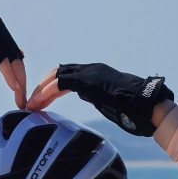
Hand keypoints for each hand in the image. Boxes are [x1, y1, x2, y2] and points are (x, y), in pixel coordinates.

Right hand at [0, 3, 26, 108]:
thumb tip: (19, 56)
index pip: (14, 52)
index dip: (20, 73)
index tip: (21, 91)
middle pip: (15, 55)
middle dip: (21, 79)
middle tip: (23, 99)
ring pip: (11, 57)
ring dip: (18, 79)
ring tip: (20, 96)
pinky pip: (1, 58)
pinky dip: (8, 74)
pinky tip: (14, 86)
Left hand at [27, 63, 172, 136]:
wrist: (147, 105)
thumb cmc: (133, 109)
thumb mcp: (108, 102)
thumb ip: (96, 98)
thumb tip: (87, 99)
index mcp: (94, 75)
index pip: (66, 75)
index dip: (50, 88)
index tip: (40, 102)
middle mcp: (91, 69)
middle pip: (58, 72)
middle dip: (42, 87)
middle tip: (30, 103)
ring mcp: (90, 72)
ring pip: (56, 75)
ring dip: (41, 90)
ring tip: (30, 105)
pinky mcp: (89, 80)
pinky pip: (61, 83)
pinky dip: (47, 93)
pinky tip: (38, 104)